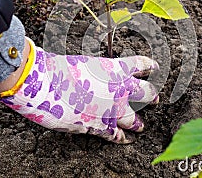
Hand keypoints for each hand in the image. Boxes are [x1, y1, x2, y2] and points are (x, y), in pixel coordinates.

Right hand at [0, 41, 158, 142]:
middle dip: (152, 96)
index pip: (141, 65)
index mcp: (118, 68)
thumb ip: (99, 72)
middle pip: (147, 93)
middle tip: (155, 98)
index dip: (149, 66)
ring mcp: (114, 109)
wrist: (46, 85)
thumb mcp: (85, 63)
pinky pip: (117, 135)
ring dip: (138, 123)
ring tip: (141, 126)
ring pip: (135, 119)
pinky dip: (122, 138)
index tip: (154, 67)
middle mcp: (121, 89)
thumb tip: (99, 78)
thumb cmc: (61, 69)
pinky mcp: (101, 126)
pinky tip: (126, 139)